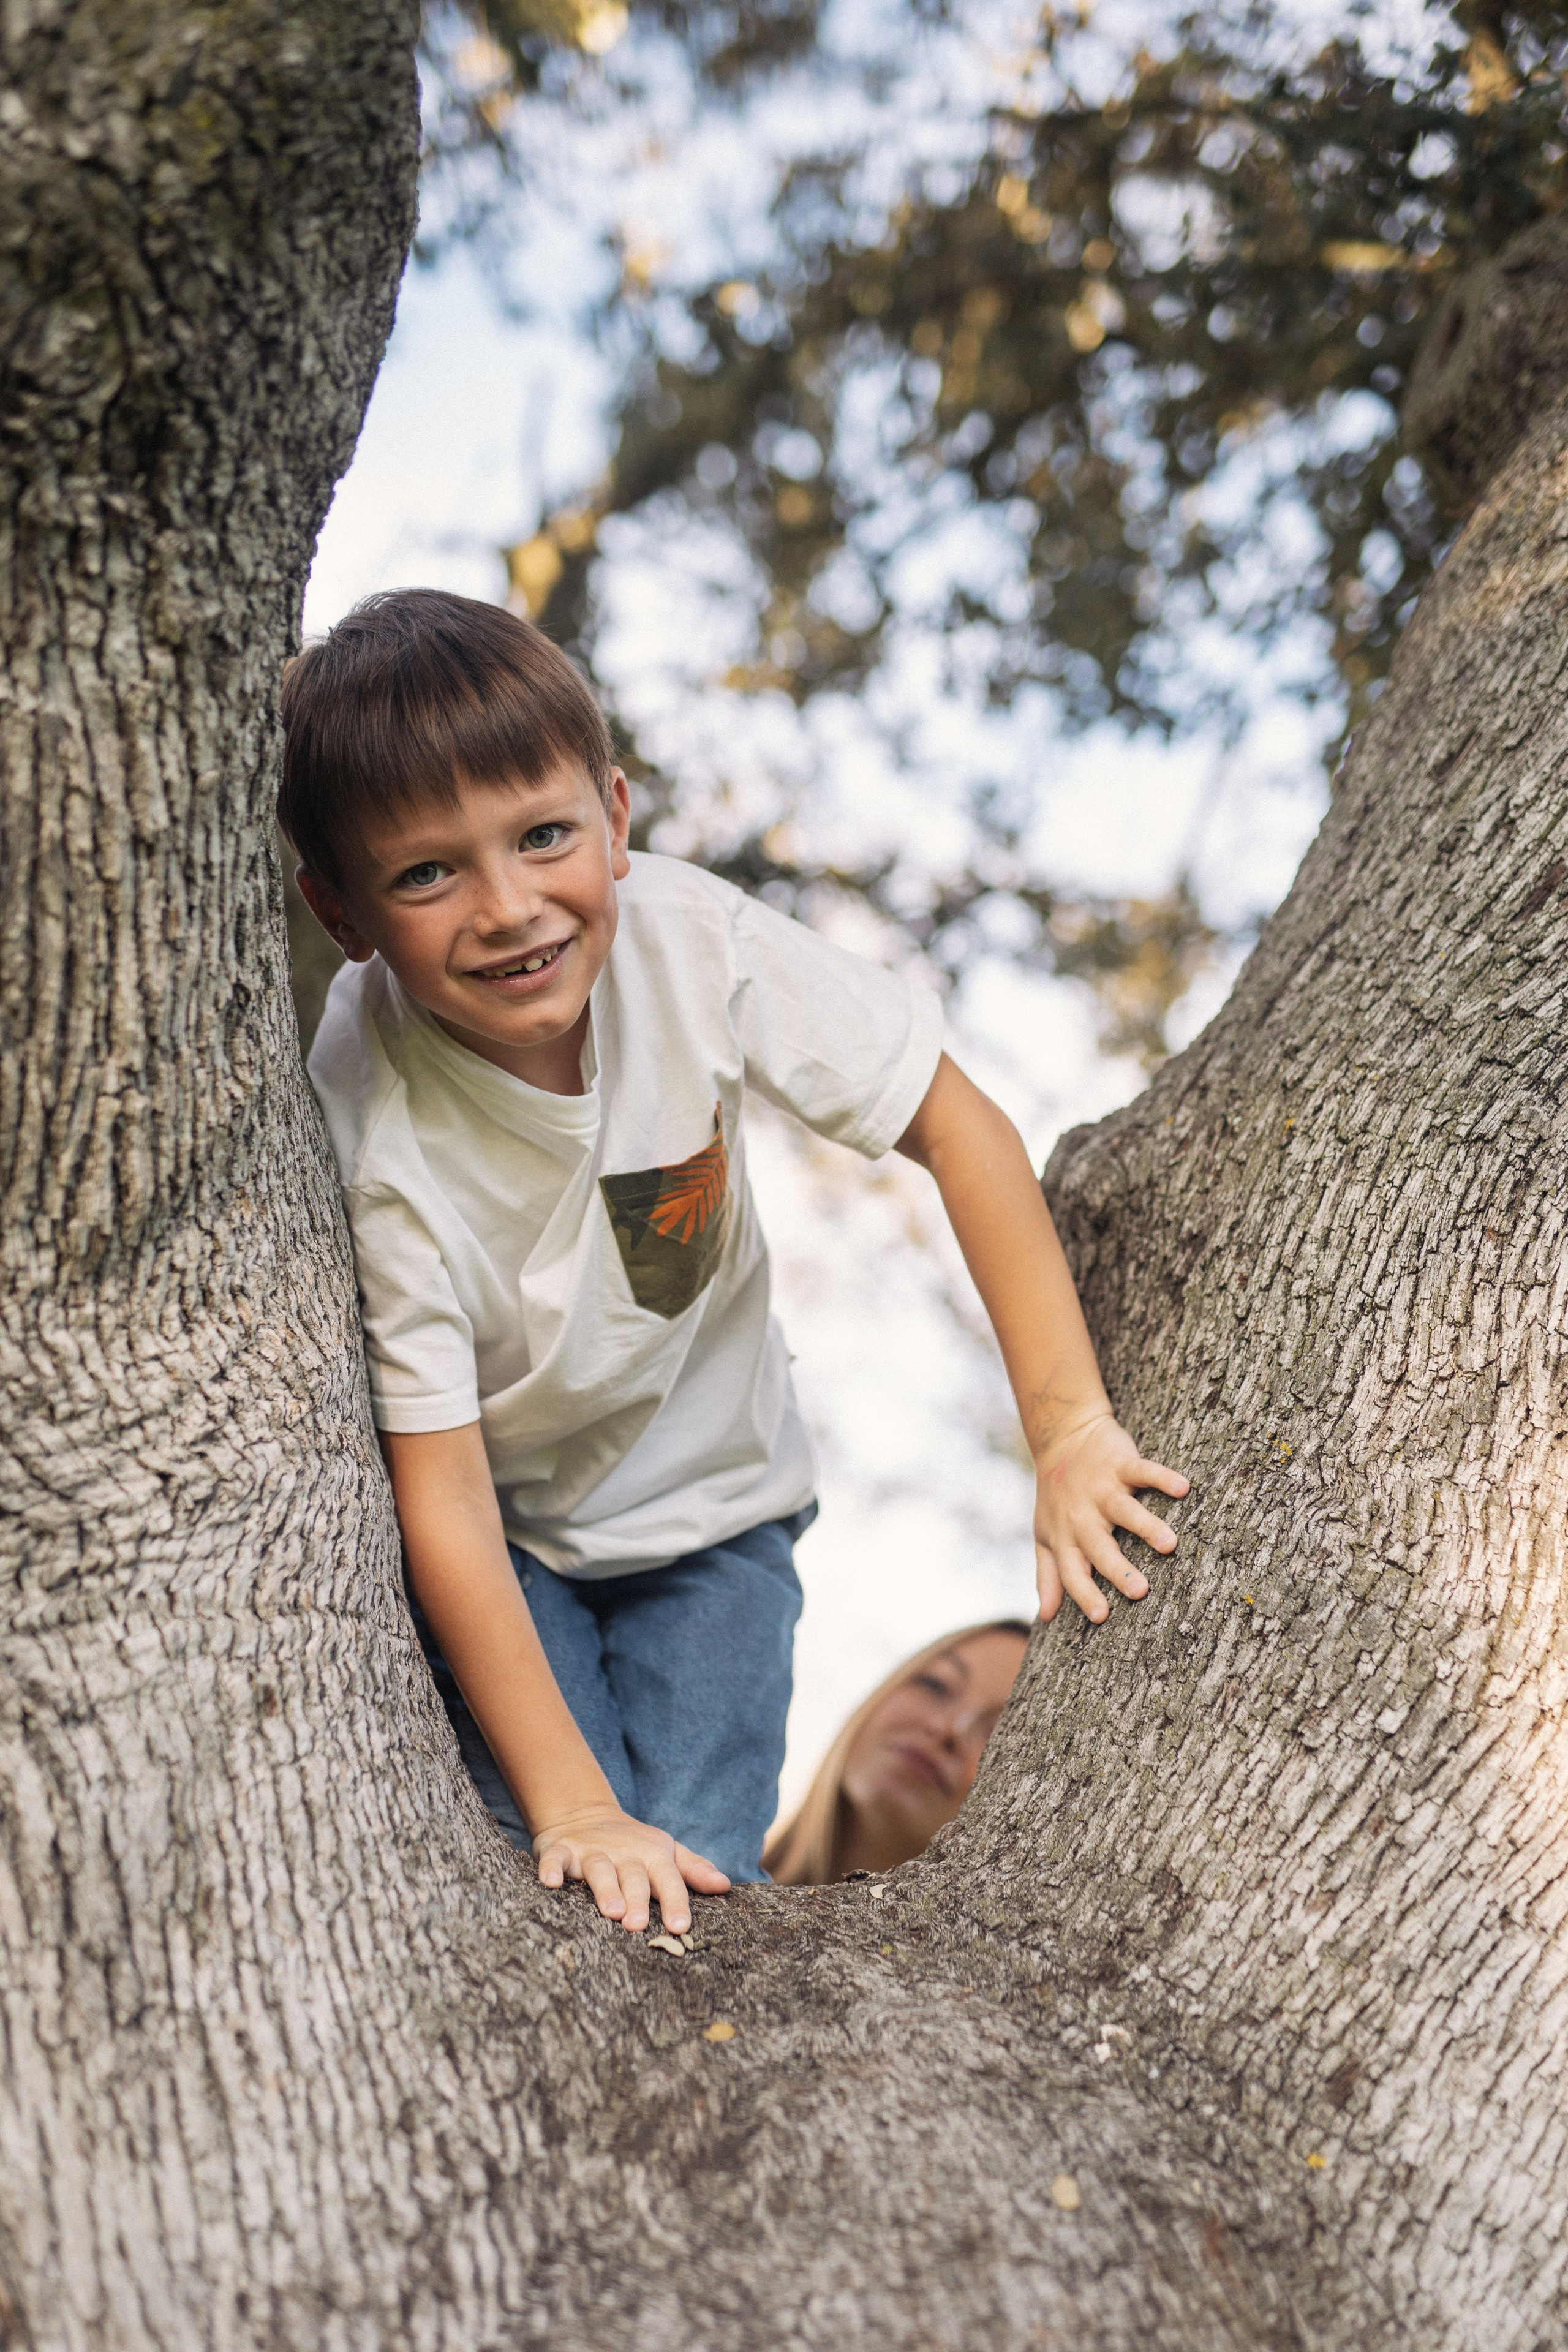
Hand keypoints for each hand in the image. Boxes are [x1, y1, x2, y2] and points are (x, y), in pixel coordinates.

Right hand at [533, 1805, 730, 1932]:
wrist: (585, 1814)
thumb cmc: (634, 1846)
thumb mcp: (667, 1852)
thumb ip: (694, 1869)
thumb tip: (725, 1886)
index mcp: (652, 1857)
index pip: (669, 1879)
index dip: (675, 1902)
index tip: (681, 1927)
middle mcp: (623, 1854)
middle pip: (633, 1878)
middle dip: (637, 1900)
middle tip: (638, 1925)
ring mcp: (591, 1851)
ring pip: (599, 1870)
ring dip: (604, 1888)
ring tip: (610, 1911)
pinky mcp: (562, 1850)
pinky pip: (556, 1859)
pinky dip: (552, 1869)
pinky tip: (550, 1883)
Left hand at [1033, 1411, 1188, 1625]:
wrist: (1061, 1436)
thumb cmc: (1057, 1496)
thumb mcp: (1046, 1535)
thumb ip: (1049, 1574)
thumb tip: (1045, 1616)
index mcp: (1066, 1537)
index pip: (1073, 1572)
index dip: (1084, 1594)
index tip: (1101, 1617)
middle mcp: (1082, 1516)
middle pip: (1100, 1547)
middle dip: (1118, 1570)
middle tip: (1140, 1591)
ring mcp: (1102, 1488)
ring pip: (1124, 1510)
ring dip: (1146, 1526)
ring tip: (1169, 1545)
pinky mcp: (1119, 1463)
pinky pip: (1142, 1470)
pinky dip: (1161, 1477)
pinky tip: (1182, 1487)